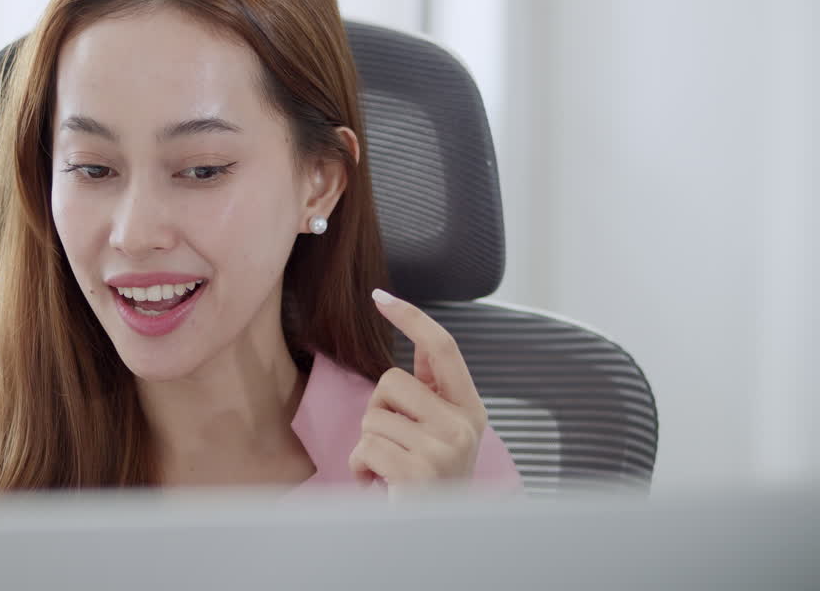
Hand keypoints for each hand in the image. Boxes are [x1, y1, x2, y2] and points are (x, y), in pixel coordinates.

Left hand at [348, 289, 488, 489]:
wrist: (433, 533)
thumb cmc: (428, 482)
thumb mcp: (439, 434)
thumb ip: (429, 394)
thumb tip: (416, 347)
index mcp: (469, 410)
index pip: (443, 348)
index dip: (411, 318)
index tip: (380, 296)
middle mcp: (463, 426)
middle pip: (391, 382)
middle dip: (376, 411)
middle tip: (392, 444)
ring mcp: (444, 449)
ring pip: (373, 417)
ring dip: (367, 444)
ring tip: (387, 469)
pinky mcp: (418, 471)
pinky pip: (365, 448)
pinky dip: (360, 468)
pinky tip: (379, 485)